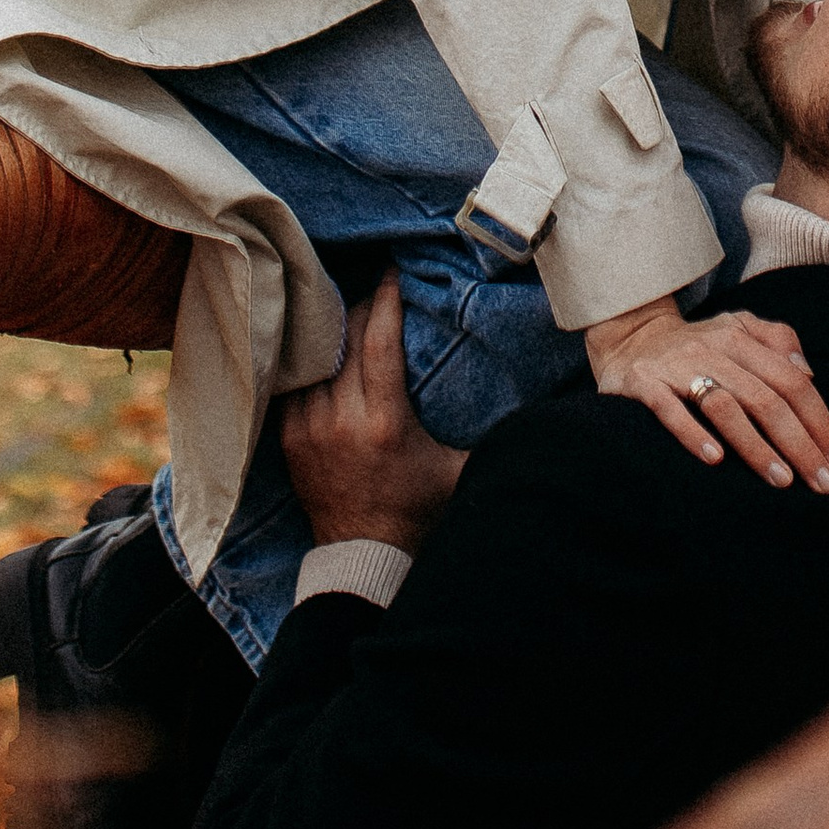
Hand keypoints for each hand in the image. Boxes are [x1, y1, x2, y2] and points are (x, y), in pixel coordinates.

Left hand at [281, 274, 467, 553]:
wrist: (365, 555)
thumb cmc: (419, 509)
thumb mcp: (460, 470)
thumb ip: (494, 436)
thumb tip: (539, 407)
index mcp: (386, 423)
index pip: (379, 342)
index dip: (385, 300)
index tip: (393, 273)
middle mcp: (342, 420)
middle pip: (347, 339)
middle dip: (363, 306)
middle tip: (378, 289)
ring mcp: (310, 428)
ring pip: (318, 355)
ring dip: (334, 330)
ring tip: (350, 310)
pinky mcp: (290, 437)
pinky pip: (295, 381)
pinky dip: (310, 360)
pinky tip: (323, 346)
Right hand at [585, 299, 828, 490]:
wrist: (629, 334)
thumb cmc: (697, 343)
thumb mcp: (738, 329)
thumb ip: (777, 340)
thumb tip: (809, 372)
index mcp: (741, 338)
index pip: (792, 381)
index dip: (819, 420)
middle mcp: (712, 349)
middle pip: (766, 398)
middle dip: (799, 443)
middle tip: (821, 484)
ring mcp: (676, 367)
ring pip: (724, 405)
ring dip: (756, 445)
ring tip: (781, 479)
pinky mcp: (643, 384)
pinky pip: (670, 410)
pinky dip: (694, 433)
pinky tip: (716, 460)